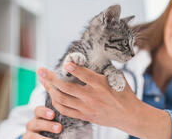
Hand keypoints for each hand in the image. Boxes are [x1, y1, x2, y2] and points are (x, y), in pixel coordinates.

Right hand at [22, 106, 61, 138]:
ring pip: (33, 136)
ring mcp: (29, 134)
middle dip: (48, 125)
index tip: (53, 115)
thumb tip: (75, 116)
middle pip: (36, 123)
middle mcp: (32, 124)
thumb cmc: (55, 127)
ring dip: (43, 138)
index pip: (38, 110)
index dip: (44, 112)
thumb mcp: (56, 121)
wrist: (48, 135)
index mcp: (39, 117)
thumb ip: (61, 119)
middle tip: (59, 128)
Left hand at [37, 63, 171, 138]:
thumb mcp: (117, 77)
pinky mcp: (85, 115)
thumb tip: (95, 56)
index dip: (73, 68)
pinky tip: (52, 95)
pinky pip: (65, 110)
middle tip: (41, 71)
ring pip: (62, 99)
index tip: (65, 62)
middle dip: (51, 78)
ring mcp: (86, 107)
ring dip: (50, 89)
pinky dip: (56, 102)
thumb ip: (104, 68)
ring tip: (43, 81)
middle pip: (66, 87)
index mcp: (101, 85)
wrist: (129, 115)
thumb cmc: (124, 94)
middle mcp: (92, 96)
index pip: (84, 75)